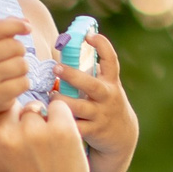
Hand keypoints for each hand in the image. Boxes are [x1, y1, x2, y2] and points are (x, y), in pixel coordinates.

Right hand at [0, 18, 32, 115]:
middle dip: (21, 51)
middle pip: (15, 46)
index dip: (15, 25)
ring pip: (21, 65)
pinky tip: (12, 85)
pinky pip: (24, 83)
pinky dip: (23, 83)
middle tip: (13, 58)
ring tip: (12, 73)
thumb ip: (8, 28)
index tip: (28, 28)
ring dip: (22, 68)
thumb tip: (27, 22)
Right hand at [0, 84, 89, 171]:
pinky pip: (57, 106)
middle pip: (7, 107)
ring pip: (33, 108)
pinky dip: (60, 119)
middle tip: (25, 154)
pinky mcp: (61, 129)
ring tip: (43, 154)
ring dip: (40, 123)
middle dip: (16, 121)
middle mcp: (2, 136)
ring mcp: (32, 131)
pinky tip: (58, 144)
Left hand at [56, 32, 139, 165]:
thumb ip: (92, 73)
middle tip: (56, 67)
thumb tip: (67, 53)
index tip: (89, 35)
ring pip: (78, 107)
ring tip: (50, 96)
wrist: (122, 136)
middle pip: (90, 84)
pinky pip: (74, 127)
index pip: (111, 60)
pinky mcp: (93, 131)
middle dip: (72, 75)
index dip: (102, 45)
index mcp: (111, 82)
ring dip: (60, 100)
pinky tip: (50, 117)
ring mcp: (100, 115)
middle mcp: (107, 97)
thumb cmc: (107, 104)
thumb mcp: (107, 87)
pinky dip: (61, 122)